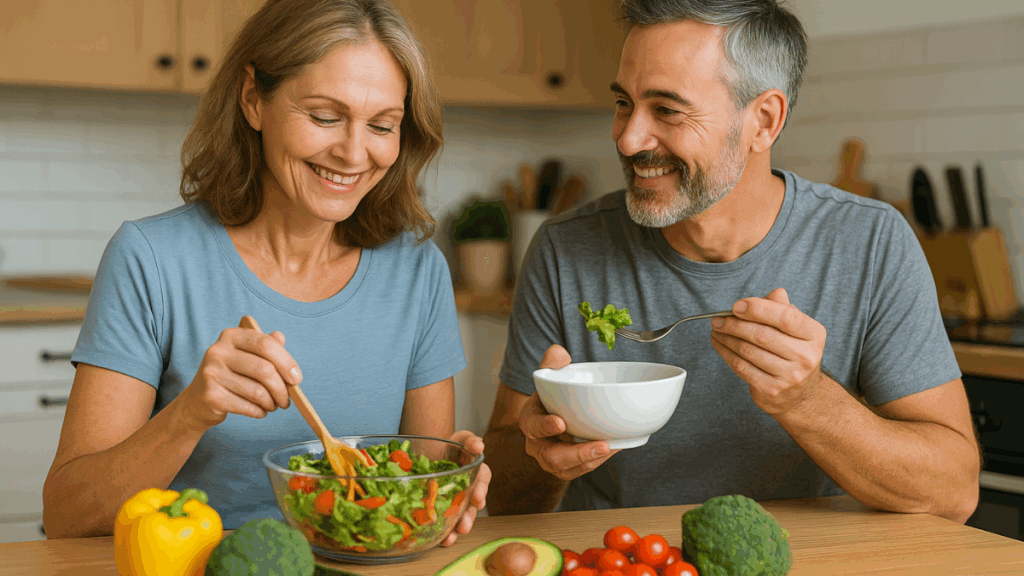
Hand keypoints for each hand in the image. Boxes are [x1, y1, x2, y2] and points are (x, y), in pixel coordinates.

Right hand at [178, 317, 302, 430]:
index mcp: (231, 336)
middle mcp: (218, 351)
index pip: (266, 344)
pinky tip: (260, 411)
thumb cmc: (231, 375)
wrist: (197, 400)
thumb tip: (280, 337)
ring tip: (272, 405)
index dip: (286, 362)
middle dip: (282, 388)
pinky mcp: (210, 395)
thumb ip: (265, 346)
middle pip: (264, 370)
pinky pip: (247, 406)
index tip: (297, 379)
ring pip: (257, 391)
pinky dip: (259, 411)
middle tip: (286, 400)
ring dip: (271, 403)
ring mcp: (212, 373)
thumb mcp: (247, 356)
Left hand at [441, 430, 490, 546]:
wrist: (430, 455)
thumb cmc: (449, 447)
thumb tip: (479, 445)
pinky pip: (450, 524)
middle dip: (470, 516)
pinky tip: (444, 540)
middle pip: (474, 505)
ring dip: (461, 527)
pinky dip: (448, 534)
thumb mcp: (459, 439)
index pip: (483, 480)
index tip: (477, 497)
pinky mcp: (446, 510)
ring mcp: (459, 501)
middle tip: (465, 525)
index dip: (482, 489)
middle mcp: (470, 489)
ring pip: (464, 517)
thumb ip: (470, 440)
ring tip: (455, 535)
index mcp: (476, 472)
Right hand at [519, 345, 618, 481]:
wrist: (552, 416)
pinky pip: (580, 470)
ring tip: (611, 447)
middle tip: (601, 445)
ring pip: (567, 468)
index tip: (560, 422)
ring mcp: (551, 460)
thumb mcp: (548, 377)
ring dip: (591, 460)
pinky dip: (597, 461)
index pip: (532, 425)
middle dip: (577, 454)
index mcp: (529, 419)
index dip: (544, 426)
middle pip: (551, 456)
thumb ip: (552, 363)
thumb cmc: (550, 398)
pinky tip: (614, 448)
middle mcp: (537, 444)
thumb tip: (559, 353)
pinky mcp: (566, 468)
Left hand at [709, 287, 826, 415]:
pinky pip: (742, 368)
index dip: (758, 309)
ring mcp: (790, 376)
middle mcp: (806, 356)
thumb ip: (782, 308)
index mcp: (814, 335)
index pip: (786, 317)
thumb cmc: (792, 351)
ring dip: (726, 338)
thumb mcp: (795, 328)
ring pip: (748, 351)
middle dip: (734, 325)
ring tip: (716, 330)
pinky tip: (719, 344)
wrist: (799, 393)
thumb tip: (773, 294)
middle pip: (762, 335)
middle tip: (717, 319)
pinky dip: (726, 353)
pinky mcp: (772, 390)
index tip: (736, 306)